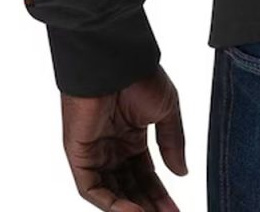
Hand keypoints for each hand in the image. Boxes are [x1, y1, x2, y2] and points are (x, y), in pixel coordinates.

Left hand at [61, 65, 187, 210]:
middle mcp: (112, 147)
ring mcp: (95, 152)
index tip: (176, 211)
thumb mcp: (167, 110)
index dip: (160, 194)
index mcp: (132, 136)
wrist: (117, 62)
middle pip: (129, 187)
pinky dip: (110, 203)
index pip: (145, 174)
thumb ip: (172, 143)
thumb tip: (181, 173)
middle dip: (148, 205)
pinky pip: (91, 188)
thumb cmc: (141, 77)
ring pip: (111, 192)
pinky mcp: (78, 156)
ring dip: (131, 209)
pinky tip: (133, 211)